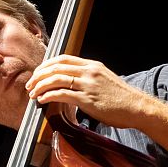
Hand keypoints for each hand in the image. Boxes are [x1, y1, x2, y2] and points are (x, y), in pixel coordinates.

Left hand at [25, 54, 150, 128]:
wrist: (137, 107)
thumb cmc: (122, 98)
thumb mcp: (105, 80)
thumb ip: (89, 78)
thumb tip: (73, 84)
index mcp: (92, 65)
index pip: (63, 58)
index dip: (47, 64)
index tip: (38, 73)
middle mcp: (89, 72)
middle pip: (56, 67)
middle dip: (39, 75)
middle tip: (30, 84)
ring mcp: (88, 85)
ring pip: (56, 79)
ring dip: (40, 86)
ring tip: (33, 94)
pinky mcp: (87, 99)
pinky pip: (62, 94)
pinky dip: (48, 96)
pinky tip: (42, 101)